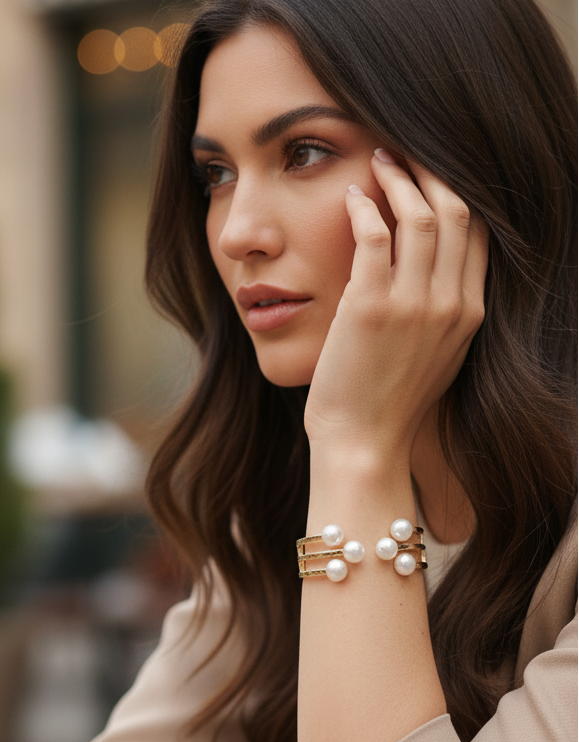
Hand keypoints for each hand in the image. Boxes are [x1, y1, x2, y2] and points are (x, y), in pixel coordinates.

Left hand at [304, 151, 488, 460]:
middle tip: (403, 153)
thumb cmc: (389, 402)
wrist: (363, 443)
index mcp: (470, 314)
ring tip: (377, 160)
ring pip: (421, 216)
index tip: (432, 174)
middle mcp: (451, 305)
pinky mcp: (371, 307)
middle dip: (432, 172)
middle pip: (457, 213)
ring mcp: (413, 305)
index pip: (479, 234)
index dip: (457, 193)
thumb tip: (431, 269)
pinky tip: (350, 197)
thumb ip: (441, 311)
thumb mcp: (435, 356)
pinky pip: (374, 236)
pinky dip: (363, 207)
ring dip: (398, 179)